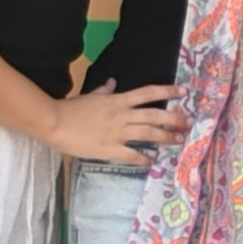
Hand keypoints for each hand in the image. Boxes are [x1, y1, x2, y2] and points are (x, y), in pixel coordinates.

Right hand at [47, 83, 178, 167]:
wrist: (54, 122)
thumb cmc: (71, 108)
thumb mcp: (91, 95)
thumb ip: (105, 90)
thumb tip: (114, 82)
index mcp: (118, 100)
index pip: (148, 93)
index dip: (167, 91)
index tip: (183, 92)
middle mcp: (122, 115)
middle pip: (154, 115)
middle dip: (174, 118)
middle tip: (188, 122)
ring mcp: (117, 133)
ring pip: (148, 133)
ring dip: (166, 137)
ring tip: (179, 140)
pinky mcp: (109, 149)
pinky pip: (131, 154)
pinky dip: (143, 158)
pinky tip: (151, 161)